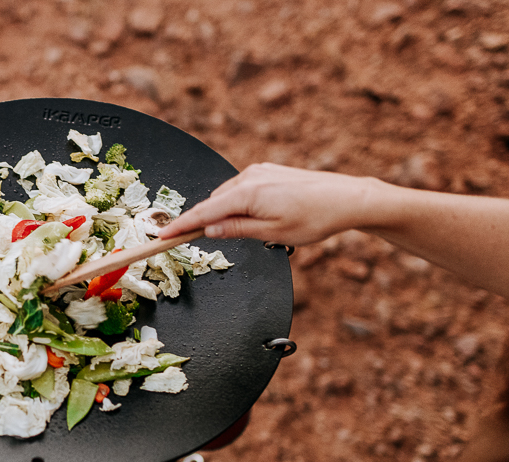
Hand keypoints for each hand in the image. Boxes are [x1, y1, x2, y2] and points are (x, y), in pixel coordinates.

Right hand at [158, 163, 382, 245]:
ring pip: (227, 196)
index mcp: (247, 194)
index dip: (180, 226)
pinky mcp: (267, 172)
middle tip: (187, 242)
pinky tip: (248, 217)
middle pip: (212, 202)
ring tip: (235, 233)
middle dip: (201, 221)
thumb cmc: (314, 218)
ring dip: (221, 213)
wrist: (346, 197)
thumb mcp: (272, 233)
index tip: (162, 236)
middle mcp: (249, 177)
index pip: (203, 212)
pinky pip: (241, 189)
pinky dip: (235, 203)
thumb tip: (208, 231)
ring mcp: (258, 171)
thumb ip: (236, 230)